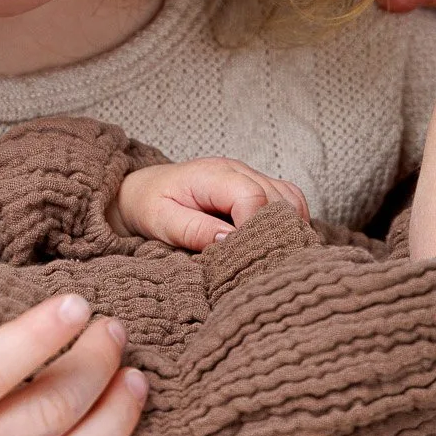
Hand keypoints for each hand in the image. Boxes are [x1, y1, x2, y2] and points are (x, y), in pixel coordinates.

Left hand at [112, 158, 307, 249]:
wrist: (144, 189)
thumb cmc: (150, 205)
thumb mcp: (161, 221)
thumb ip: (194, 230)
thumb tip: (229, 240)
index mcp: (212, 176)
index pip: (252, 197)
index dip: (254, 229)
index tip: (243, 257)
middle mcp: (238, 170)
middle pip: (278, 199)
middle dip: (275, 234)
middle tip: (262, 264)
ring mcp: (251, 176)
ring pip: (290, 199)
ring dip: (288, 228)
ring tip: (273, 257)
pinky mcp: (258, 186)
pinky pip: (289, 200)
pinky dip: (290, 222)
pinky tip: (278, 244)